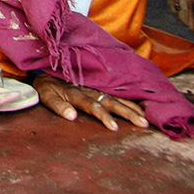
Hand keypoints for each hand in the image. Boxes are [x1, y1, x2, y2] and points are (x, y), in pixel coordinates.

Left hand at [32, 74, 148, 131]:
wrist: (48, 66)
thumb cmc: (47, 86)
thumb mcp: (47, 95)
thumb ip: (58, 105)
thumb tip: (71, 116)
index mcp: (77, 93)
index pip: (93, 106)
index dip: (103, 116)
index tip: (114, 128)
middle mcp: (90, 90)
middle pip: (111, 102)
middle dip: (128, 113)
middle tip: (143, 124)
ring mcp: (97, 88)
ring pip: (117, 98)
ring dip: (132, 108)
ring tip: (146, 119)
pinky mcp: (100, 88)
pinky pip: (117, 95)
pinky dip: (130, 100)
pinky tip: (141, 107)